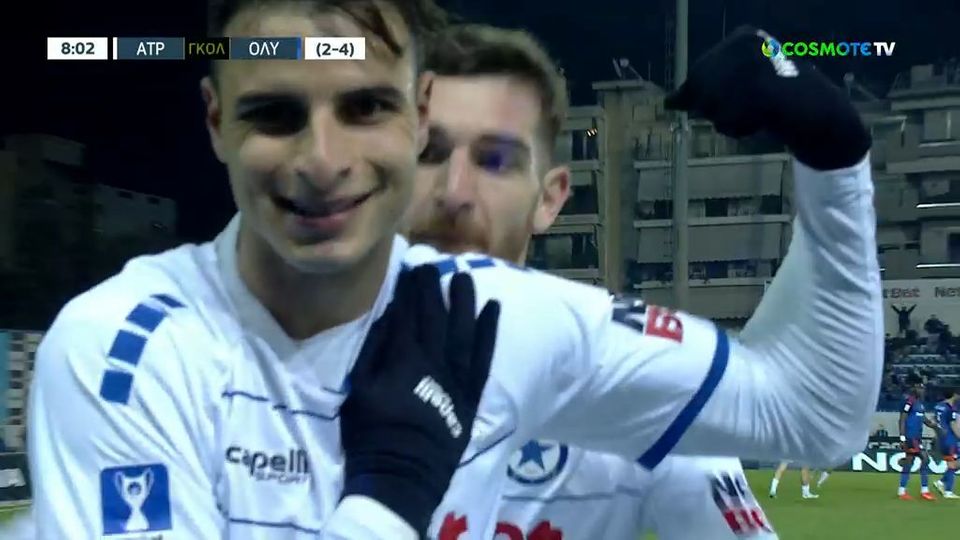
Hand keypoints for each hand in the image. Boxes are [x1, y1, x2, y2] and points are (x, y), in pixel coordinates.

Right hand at [340, 265, 500, 535]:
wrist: (402, 476)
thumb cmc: (372, 434)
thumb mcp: (360, 390)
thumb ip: (375, 351)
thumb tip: (387, 316)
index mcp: (405, 359)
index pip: (408, 313)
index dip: (409, 288)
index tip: (409, 266)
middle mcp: (436, 361)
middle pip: (437, 316)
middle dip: (434, 287)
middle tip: (432, 261)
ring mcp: (457, 377)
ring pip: (464, 330)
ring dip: (465, 301)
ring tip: (463, 276)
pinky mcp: (471, 393)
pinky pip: (484, 357)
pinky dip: (489, 332)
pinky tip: (493, 309)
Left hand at [665, 25, 869, 169]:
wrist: (821, 114)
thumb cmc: (776, 101)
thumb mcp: (738, 86)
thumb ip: (704, 90)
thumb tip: (668, 103)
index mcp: (744, 36)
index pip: (700, 73)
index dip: (710, 95)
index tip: (737, 99)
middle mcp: (746, 46)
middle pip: (701, 89)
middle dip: (717, 107)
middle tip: (749, 109)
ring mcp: (752, 68)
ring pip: (710, 106)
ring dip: (728, 119)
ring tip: (757, 114)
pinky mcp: (758, 93)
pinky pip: (726, 122)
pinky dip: (739, 129)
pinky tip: (761, 122)